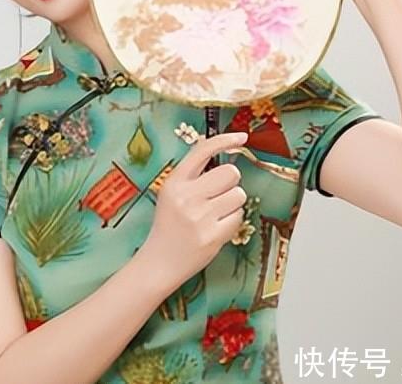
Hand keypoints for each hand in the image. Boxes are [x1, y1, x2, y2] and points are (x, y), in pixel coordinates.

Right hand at [137, 132, 249, 293]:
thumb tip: (224, 156)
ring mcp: (200, 217)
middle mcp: (186, 196)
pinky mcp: (213, 236)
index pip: (202, 150)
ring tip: (215, 215)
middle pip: (230, 173)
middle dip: (230, 183)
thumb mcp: (171, 194)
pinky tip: (217, 228)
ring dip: (232, 204)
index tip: (242, 138)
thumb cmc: (169, 226)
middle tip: (218, 196)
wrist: (159, 262)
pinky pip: (239, 217)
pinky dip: (232, 221)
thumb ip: (193, 176)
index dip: (225, 140)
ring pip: (239, 195)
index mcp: (174, 182)